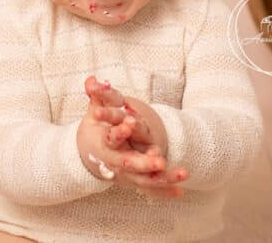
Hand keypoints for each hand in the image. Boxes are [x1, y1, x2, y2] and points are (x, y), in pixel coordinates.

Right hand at [81, 76, 187, 197]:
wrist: (88, 154)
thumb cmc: (94, 129)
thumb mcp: (94, 111)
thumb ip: (97, 96)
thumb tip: (91, 79)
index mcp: (102, 144)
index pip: (110, 139)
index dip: (119, 132)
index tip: (130, 124)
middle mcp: (113, 162)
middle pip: (128, 164)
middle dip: (144, 163)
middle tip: (160, 160)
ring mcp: (123, 174)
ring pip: (143, 180)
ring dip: (163, 179)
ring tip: (183, 173)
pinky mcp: (133, 181)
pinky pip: (149, 189)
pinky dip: (164, 192)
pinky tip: (180, 193)